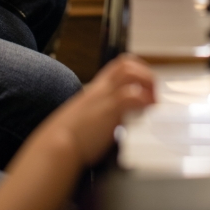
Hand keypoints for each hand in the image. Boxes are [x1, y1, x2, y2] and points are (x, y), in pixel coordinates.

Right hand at [28, 55, 154, 168]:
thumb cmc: (71, 137)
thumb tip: (118, 120)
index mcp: (97, 89)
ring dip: (146, 82)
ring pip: (128, 72)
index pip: (118, 65)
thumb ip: (102, 110)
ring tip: (152, 100)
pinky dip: (143, 99)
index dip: (137, 69)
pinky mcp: (108, 111)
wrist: (56, 146)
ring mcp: (104, 98)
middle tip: (153, 93)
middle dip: (145, 73)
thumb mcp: (88, 116)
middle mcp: (101, 89)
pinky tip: (147, 110)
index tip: (146, 84)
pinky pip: (129, 95)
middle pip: (125, 63)